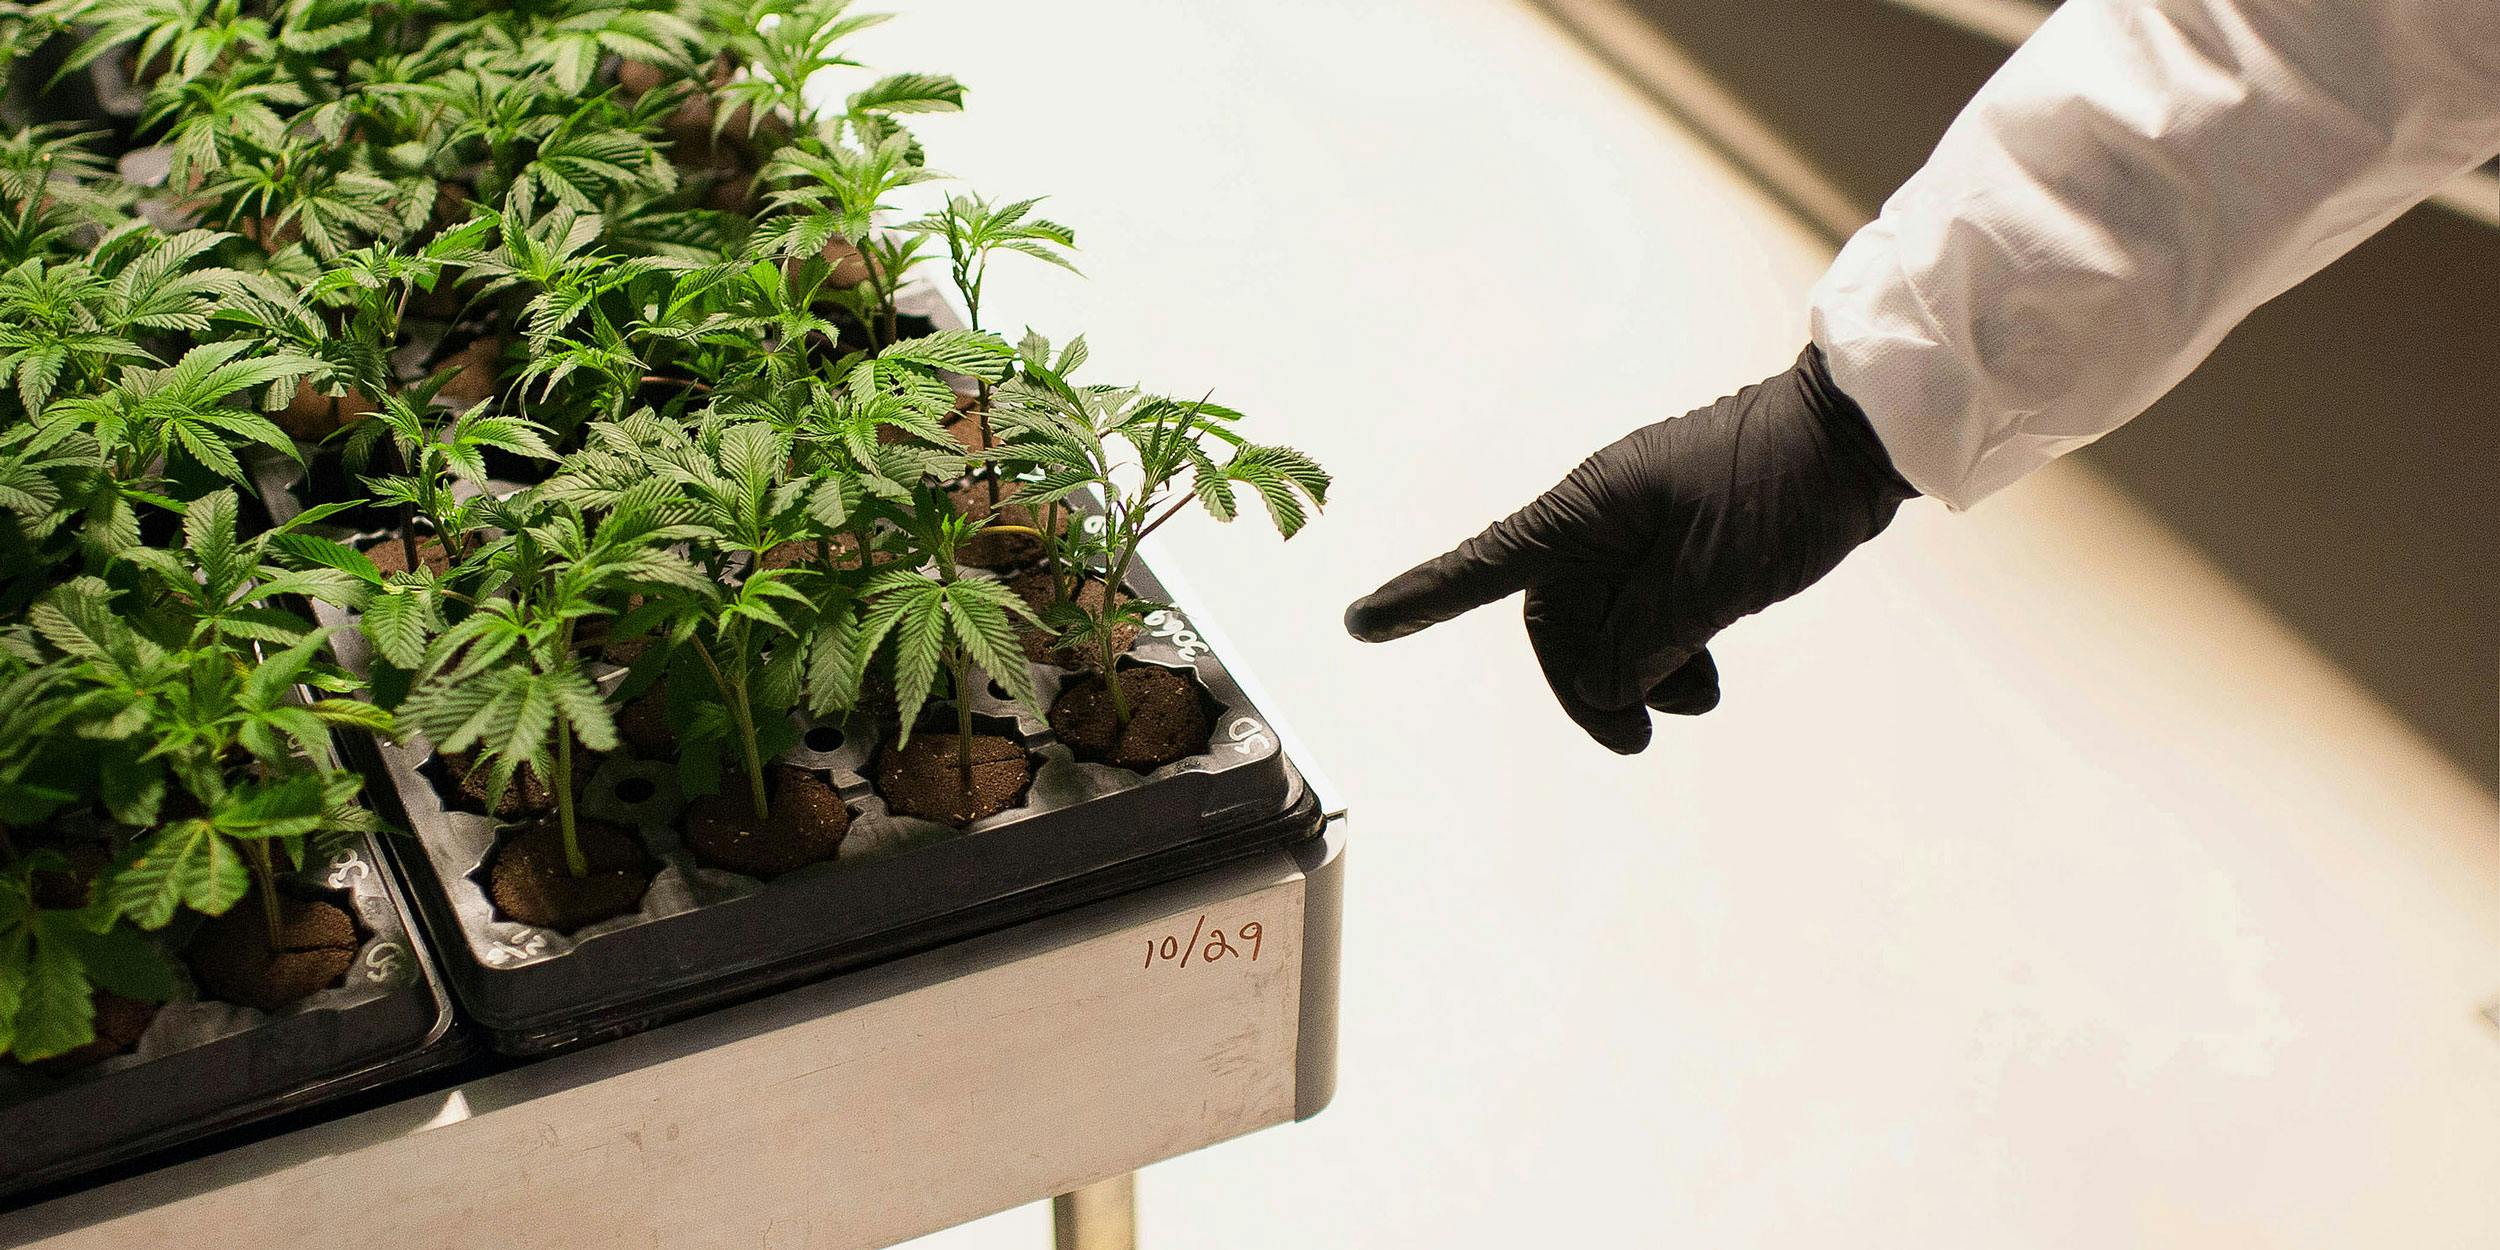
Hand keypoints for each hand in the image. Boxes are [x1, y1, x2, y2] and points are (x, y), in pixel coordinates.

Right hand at [1343, 346, 1915, 752]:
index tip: (1360, 624)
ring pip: (1609, 624)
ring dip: (1640, 672)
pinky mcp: (1684, 545)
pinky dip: (1669, 651)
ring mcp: (1644, 531)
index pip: (1486, 565)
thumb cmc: (1781, 489)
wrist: (1859, 438)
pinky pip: (1651, 613)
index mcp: (1590, 509)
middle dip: (1591, 681)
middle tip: (1639, 735)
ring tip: (1697, 698)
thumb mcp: (1712, 580)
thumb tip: (1606, 679)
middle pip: (1558, 620)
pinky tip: (1706, 673)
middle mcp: (1603, 518)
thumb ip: (1646, 639)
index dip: (1421, 599)